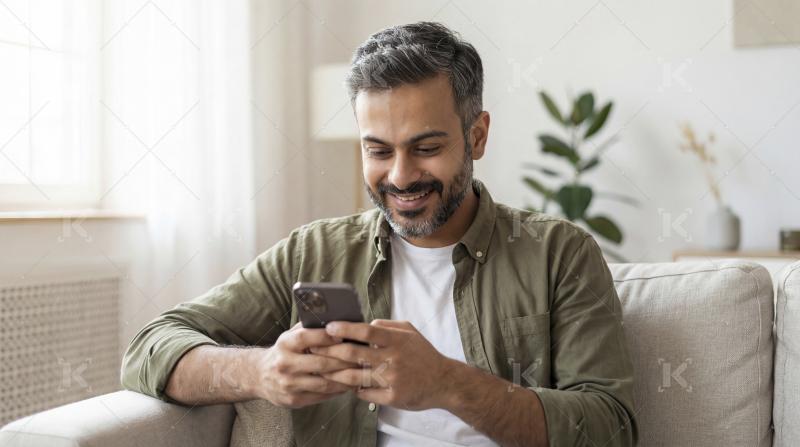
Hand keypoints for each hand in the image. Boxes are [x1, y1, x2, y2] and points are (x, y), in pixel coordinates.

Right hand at [253, 322, 358, 407]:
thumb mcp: (290, 336)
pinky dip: (337, 391)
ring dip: (345, 379)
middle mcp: (285, 363)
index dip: (331, 337)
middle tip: (363, 359)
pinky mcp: (293, 399)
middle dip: (345, 361)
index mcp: (286, 343)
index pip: (311, 337)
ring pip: (324, 383)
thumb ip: (309, 328)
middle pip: (322, 363)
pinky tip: (347, 386)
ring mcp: (289, 384)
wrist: (258, 375)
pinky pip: (321, 396)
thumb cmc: (283, 352)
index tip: (349, 336)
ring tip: (359, 374)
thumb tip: (336, 319)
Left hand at [310, 319, 454, 410]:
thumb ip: (386, 325)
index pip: (366, 331)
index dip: (344, 329)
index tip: (328, 328)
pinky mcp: (393, 398)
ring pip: (354, 377)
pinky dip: (353, 389)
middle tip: (314, 348)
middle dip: (330, 351)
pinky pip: (365, 393)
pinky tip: (345, 385)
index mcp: (397, 340)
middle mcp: (394, 359)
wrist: (444, 382)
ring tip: (322, 370)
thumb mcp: (409, 331)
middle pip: (354, 354)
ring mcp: (392, 380)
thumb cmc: (423, 354)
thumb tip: (363, 323)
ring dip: (334, 374)